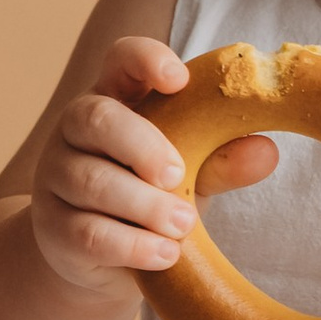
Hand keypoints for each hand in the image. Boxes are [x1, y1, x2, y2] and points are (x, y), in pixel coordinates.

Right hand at [28, 37, 274, 295]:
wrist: (101, 260)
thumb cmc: (152, 198)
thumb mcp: (191, 174)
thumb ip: (220, 160)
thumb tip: (267, 151)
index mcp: (115, 99)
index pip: (120, 60)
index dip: (145, 59)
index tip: (179, 79)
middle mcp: (75, 131)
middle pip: (95, 118)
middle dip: (141, 145)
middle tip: (177, 174)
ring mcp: (56, 178)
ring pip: (91, 181)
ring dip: (144, 205)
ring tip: (185, 225)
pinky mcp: (54, 229)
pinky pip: (88, 233)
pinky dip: (132, 245)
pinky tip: (165, 254)